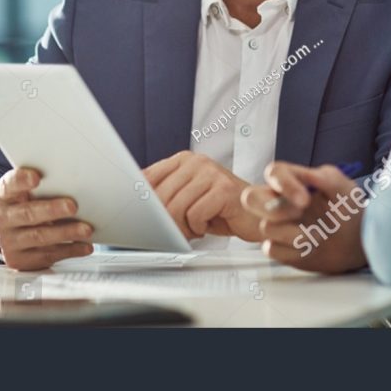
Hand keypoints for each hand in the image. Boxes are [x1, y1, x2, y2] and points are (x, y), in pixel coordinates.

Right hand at [0, 167, 93, 270]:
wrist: (12, 234)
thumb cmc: (26, 206)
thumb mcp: (26, 193)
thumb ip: (43, 186)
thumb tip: (72, 183)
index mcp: (3, 196)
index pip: (9, 185)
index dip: (21, 180)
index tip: (36, 177)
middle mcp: (2, 219)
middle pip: (27, 213)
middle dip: (52, 210)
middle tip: (72, 206)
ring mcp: (9, 242)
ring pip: (39, 237)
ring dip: (66, 232)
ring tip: (86, 229)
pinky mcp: (20, 260)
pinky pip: (48, 255)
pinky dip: (70, 250)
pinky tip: (84, 246)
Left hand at [143, 152, 259, 240]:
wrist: (257, 214)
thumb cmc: (220, 209)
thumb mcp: (188, 198)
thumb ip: (165, 195)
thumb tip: (134, 205)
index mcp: (183, 160)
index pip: (147, 177)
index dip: (141, 201)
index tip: (140, 217)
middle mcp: (196, 161)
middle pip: (160, 196)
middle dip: (164, 221)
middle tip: (177, 230)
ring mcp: (211, 173)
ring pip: (176, 206)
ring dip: (182, 227)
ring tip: (194, 228)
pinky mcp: (224, 189)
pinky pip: (195, 214)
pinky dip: (198, 227)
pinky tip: (208, 226)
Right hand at [241, 162, 366, 273]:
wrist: (360, 242)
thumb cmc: (350, 210)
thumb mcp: (344, 187)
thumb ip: (325, 177)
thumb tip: (308, 174)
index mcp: (293, 181)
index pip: (274, 173)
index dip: (284, 184)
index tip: (304, 200)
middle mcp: (279, 202)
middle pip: (250, 198)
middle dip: (269, 207)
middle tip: (298, 214)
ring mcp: (278, 225)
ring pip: (265, 227)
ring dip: (294, 233)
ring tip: (319, 235)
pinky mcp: (280, 248)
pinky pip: (271, 249)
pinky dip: (291, 251)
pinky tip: (310, 249)